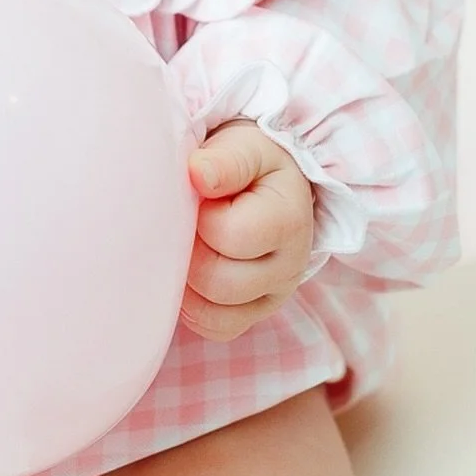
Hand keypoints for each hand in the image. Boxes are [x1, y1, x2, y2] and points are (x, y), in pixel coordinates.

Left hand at [179, 117, 314, 342]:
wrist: (266, 180)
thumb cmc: (248, 161)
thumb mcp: (243, 147)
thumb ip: (224, 160)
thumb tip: (197, 173)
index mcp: (288, 220)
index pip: (229, 236)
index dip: (199, 216)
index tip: (196, 193)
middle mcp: (289, 266)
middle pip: (218, 282)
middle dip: (190, 251)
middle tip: (186, 222)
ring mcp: (274, 295)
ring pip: (214, 313)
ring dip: (188, 281)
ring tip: (188, 244)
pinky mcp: (255, 313)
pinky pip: (216, 328)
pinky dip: (194, 307)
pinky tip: (191, 271)